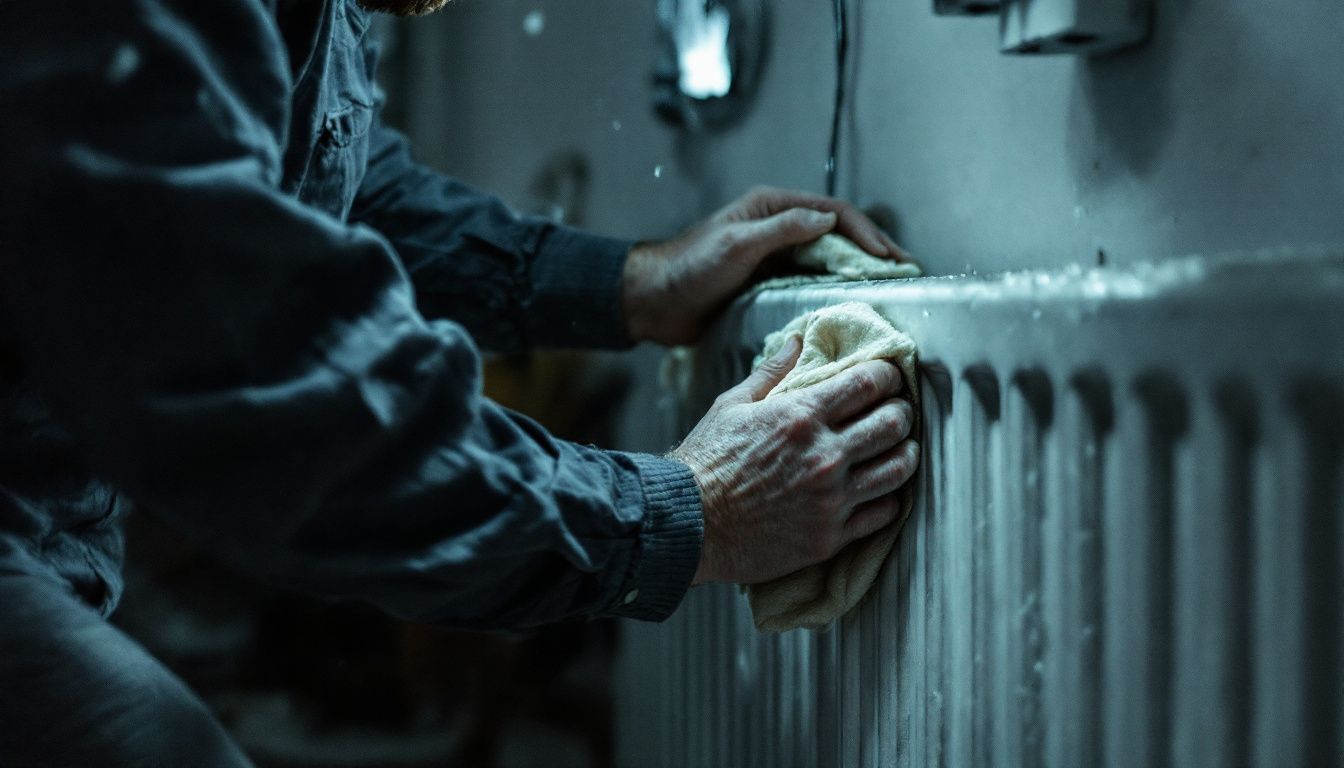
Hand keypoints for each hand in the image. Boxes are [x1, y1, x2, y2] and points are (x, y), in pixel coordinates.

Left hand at [621, 187, 908, 345]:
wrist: (654, 302)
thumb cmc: (689, 270)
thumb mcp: (736, 245)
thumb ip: (782, 229)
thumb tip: (829, 221)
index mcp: (771, 207)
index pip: (832, 212)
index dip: (864, 233)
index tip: (888, 257)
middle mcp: (778, 226)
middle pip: (837, 233)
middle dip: (872, 249)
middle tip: (905, 271)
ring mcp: (775, 255)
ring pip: (828, 257)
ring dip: (859, 269)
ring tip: (889, 288)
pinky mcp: (769, 281)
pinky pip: (812, 281)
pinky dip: (836, 288)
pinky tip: (853, 304)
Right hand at [671, 335, 919, 585]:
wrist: (687, 524)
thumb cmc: (706, 462)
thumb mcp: (732, 405)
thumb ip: (771, 372)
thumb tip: (797, 341)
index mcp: (800, 416)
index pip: (868, 383)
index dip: (887, 375)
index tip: (888, 376)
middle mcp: (823, 455)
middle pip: (893, 423)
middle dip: (901, 411)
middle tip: (896, 411)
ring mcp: (831, 498)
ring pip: (898, 469)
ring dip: (905, 453)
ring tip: (899, 448)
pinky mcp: (830, 535)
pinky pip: (883, 512)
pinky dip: (889, 497)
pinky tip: (880, 489)